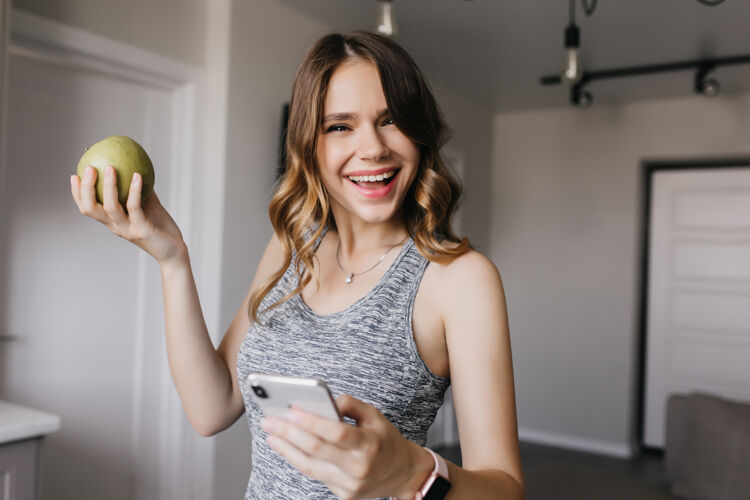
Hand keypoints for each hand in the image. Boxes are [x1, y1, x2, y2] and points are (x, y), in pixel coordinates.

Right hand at [70, 165, 186, 266]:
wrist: (173, 250)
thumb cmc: (160, 226)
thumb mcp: (148, 205)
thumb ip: (139, 190)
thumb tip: (134, 165)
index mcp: (112, 221)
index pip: (87, 208)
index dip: (77, 193)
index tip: (75, 175)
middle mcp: (115, 226)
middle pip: (90, 208)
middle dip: (85, 188)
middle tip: (89, 168)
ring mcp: (127, 229)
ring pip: (110, 207)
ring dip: (109, 186)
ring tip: (110, 168)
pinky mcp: (141, 230)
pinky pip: (135, 207)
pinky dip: (134, 190)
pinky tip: (138, 175)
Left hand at [261, 394, 432, 499]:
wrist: (403, 474)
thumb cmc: (385, 440)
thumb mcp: (375, 416)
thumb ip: (351, 404)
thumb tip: (326, 400)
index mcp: (369, 444)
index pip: (336, 432)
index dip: (313, 422)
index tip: (292, 410)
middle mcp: (359, 467)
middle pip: (317, 449)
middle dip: (289, 433)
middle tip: (270, 420)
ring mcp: (350, 484)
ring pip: (310, 466)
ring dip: (286, 449)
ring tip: (271, 434)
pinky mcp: (343, 495)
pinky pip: (315, 475)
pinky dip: (298, 460)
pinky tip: (286, 448)